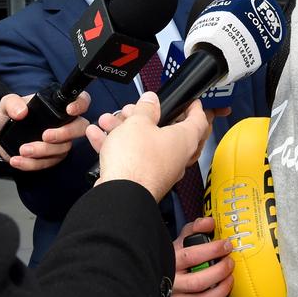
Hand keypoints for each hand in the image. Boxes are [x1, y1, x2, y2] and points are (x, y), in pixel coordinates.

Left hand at [0, 91, 90, 171]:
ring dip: (43, 151)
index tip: (69, 110)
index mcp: (57, 105)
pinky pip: (48, 163)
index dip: (80, 105)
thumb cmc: (8, 116)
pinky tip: (18, 160)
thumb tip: (21, 112)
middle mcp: (63, 123)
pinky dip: (32, 163)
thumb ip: (12, 103)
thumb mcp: (6, 104)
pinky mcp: (51, 157)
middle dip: (65, 133)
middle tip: (45, 136)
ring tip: (23, 150)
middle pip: (80, 128)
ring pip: (63, 148)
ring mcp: (60, 142)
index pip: (81, 101)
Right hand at [86, 92, 209, 200]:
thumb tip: (151, 101)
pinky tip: (98, 136)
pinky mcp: (142, 179)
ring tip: (110, 120)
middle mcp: (176, 156)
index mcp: (184, 140)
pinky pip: (131, 158)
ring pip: (144, 143)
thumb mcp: (139, 123)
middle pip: (166, 131)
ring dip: (125, 130)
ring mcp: (159, 170)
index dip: (195, 108)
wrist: (120, 195)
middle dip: (147, 117)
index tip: (191, 102)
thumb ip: (145, 108)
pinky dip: (116, 146)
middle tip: (135, 109)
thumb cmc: (136, 161)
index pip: (199, 121)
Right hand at [167, 216, 234, 296]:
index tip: (226, 245)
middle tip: (230, 262)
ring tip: (230, 279)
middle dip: (220, 272)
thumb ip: (195, 229)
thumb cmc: (171, 257)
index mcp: (169, 261)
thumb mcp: (179, 239)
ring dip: (221, 291)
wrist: (154, 278)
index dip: (212, 250)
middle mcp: (169, 283)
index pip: (191, 256)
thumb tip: (210, 222)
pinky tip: (222, 294)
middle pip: (198, 282)